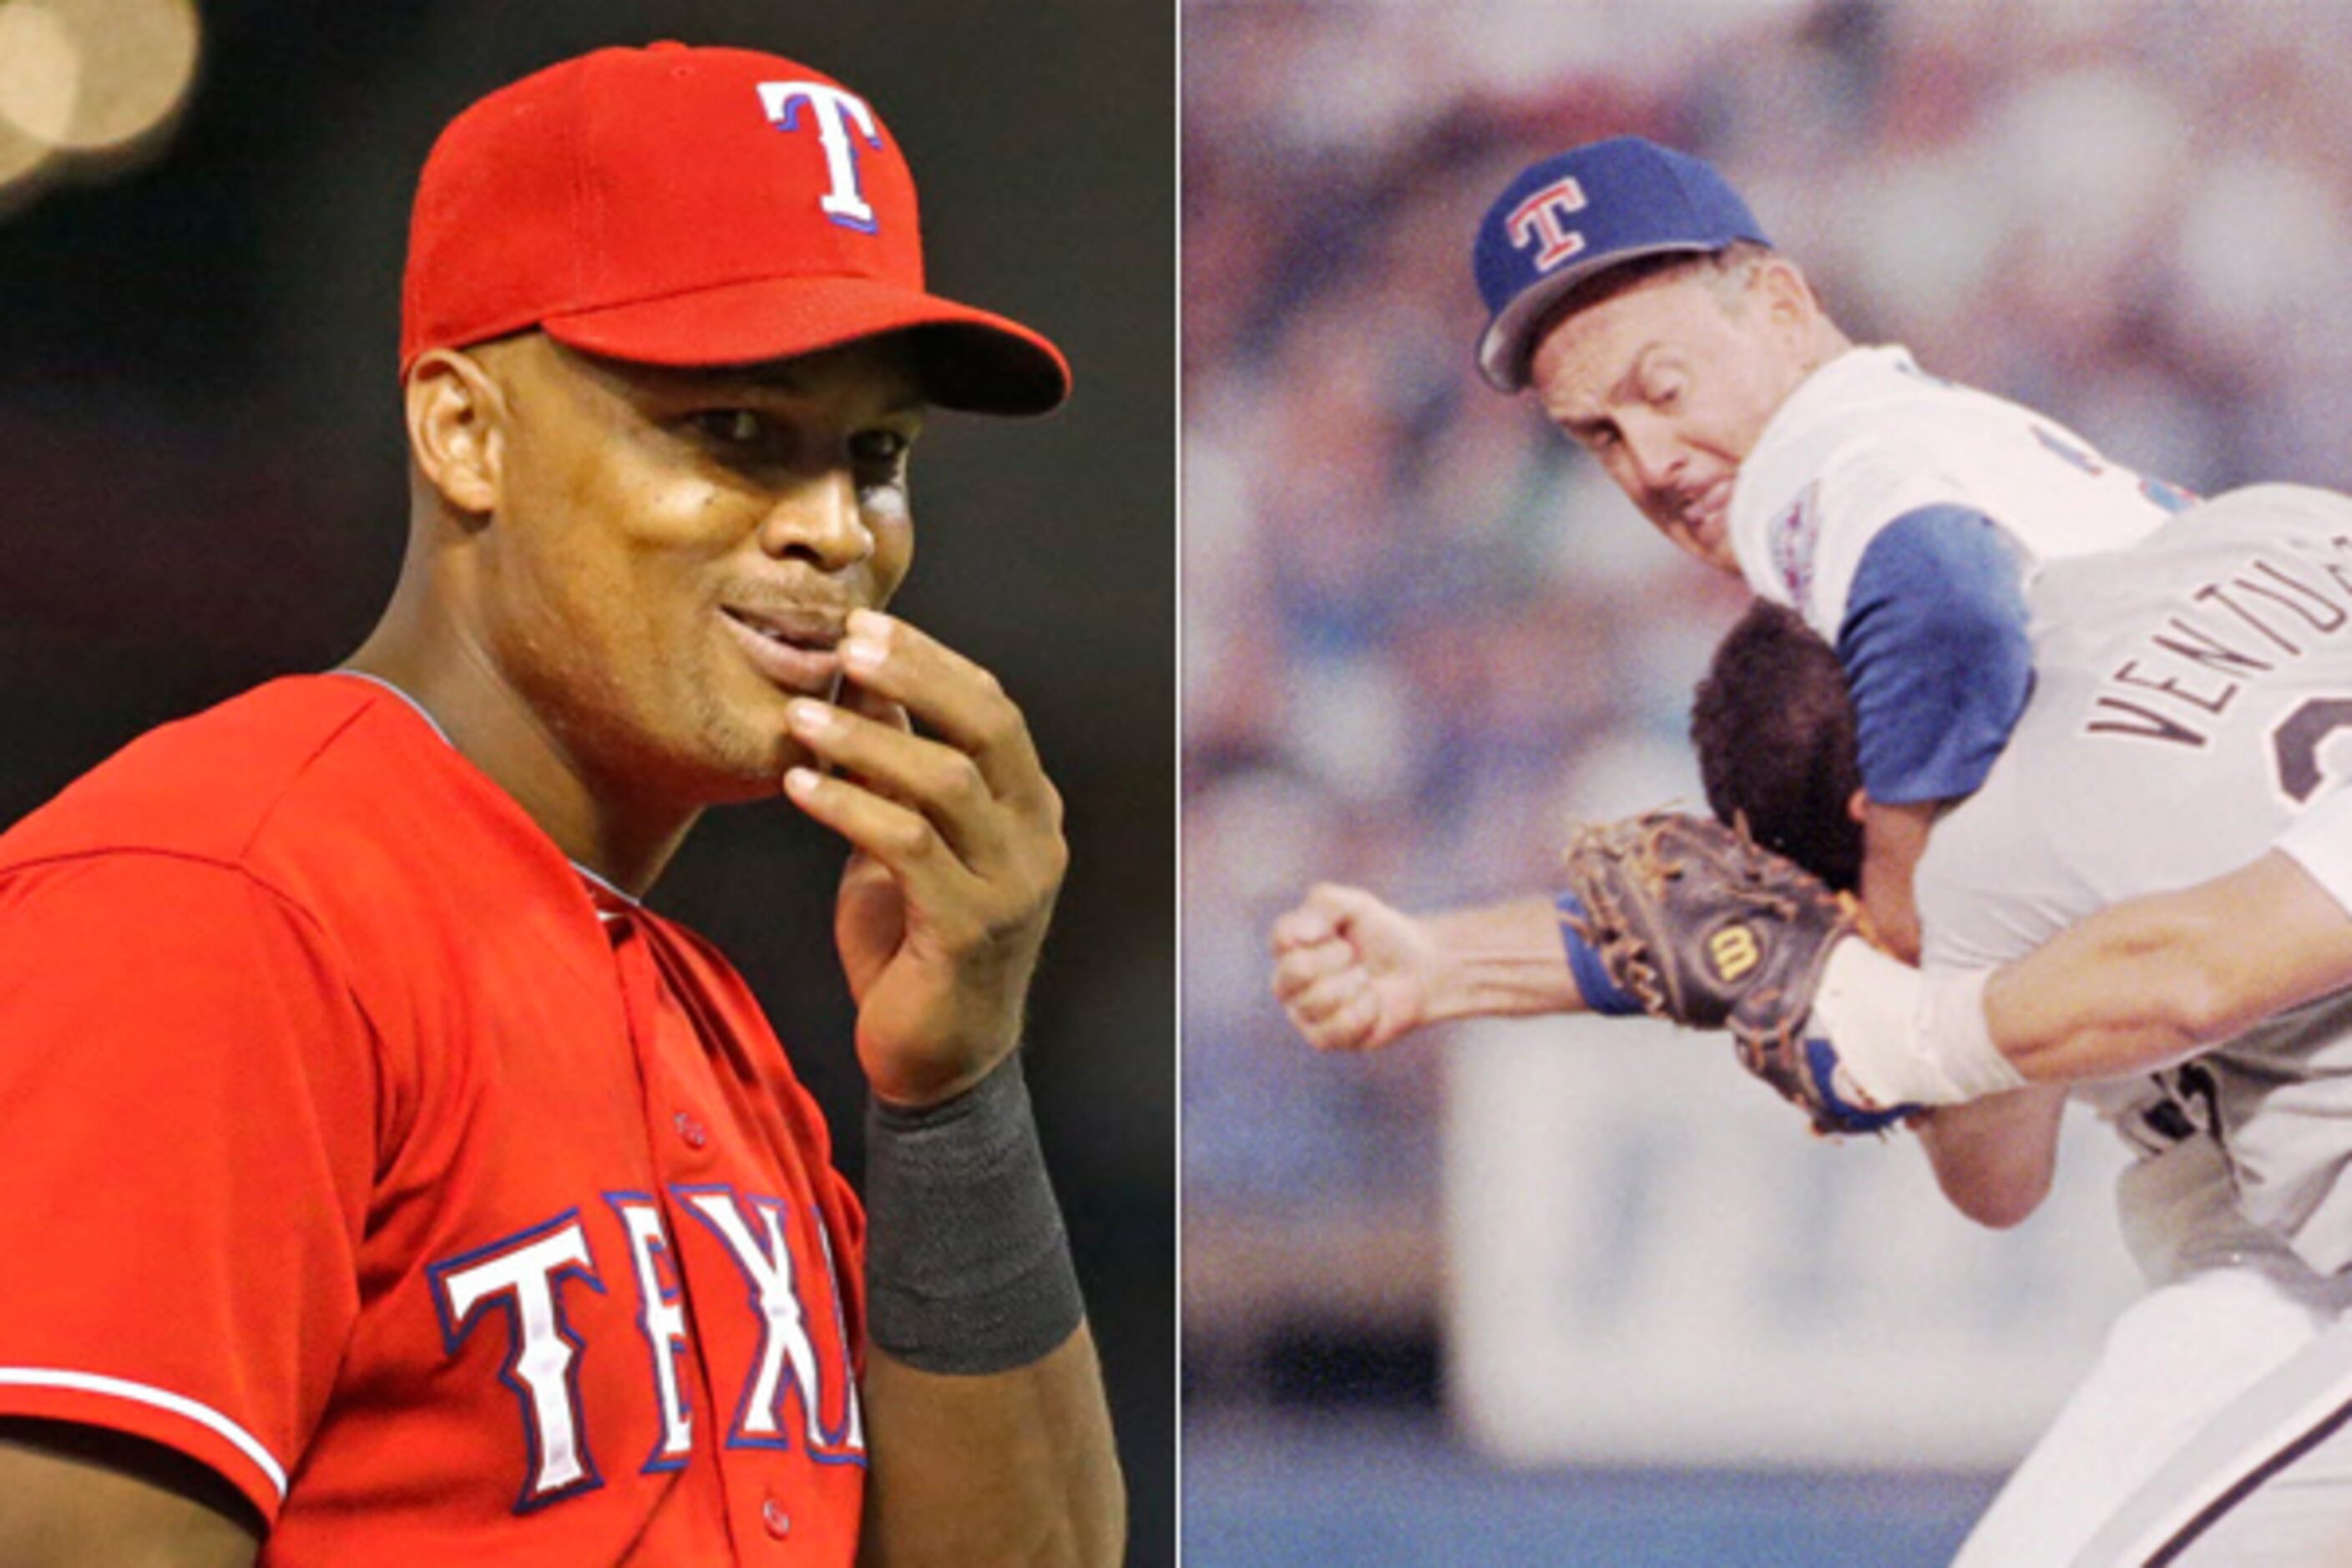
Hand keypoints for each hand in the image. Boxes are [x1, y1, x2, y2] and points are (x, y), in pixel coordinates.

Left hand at [782, 610, 1064, 1107]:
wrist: (937, 1063)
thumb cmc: (914, 947)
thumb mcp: (905, 842)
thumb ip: (897, 770)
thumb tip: (863, 681)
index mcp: (1030, 809)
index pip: (994, 708)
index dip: (932, 659)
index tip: (864, 624)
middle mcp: (1037, 839)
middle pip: (987, 726)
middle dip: (914, 674)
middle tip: (842, 645)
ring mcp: (1013, 885)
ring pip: (946, 782)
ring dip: (865, 740)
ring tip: (798, 718)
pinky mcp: (972, 929)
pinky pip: (909, 847)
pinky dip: (850, 808)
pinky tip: (800, 787)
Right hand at [1269, 883, 1440, 1051]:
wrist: (1416, 969)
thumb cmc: (1379, 934)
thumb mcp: (1356, 905)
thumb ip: (1323, 905)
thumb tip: (1298, 937)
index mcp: (1287, 947)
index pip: (1283, 937)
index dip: (1320, 932)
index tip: (1341, 932)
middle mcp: (1286, 981)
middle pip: (1295, 971)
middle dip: (1337, 959)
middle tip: (1354, 955)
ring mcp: (1302, 1013)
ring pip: (1316, 1002)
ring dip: (1354, 984)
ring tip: (1364, 978)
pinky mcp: (1322, 1039)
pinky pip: (1336, 1028)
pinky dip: (1363, 1011)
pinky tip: (1370, 1003)